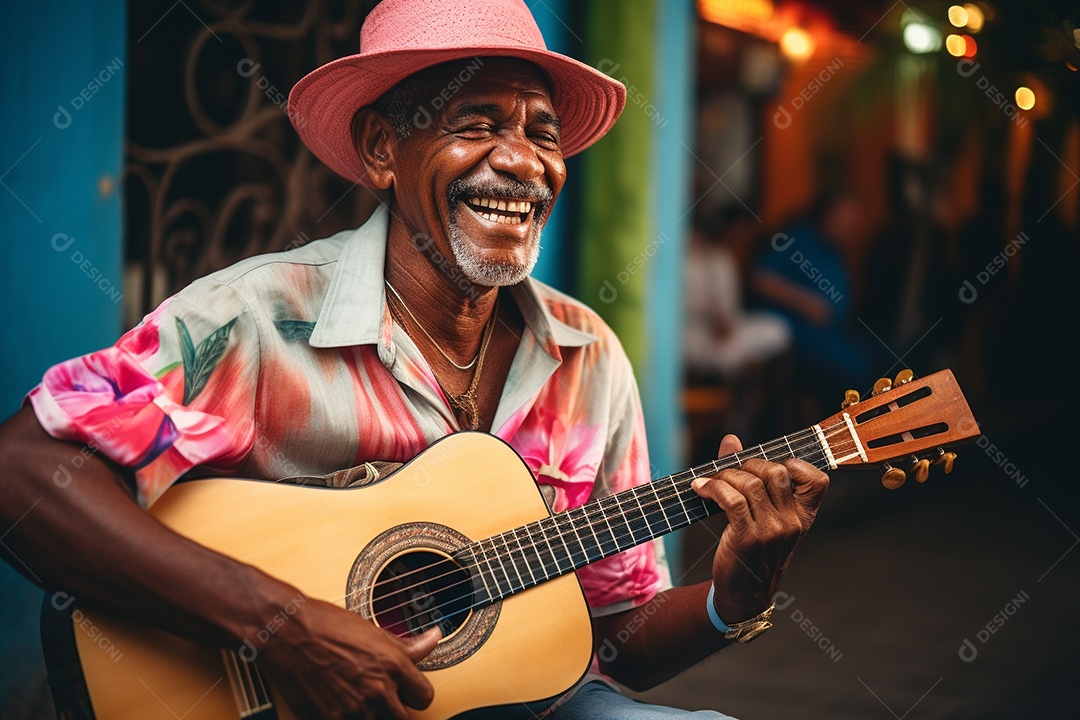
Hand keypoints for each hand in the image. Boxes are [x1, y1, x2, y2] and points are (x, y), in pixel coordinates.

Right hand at [259, 596, 439, 718]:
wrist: (288, 634)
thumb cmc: (327, 626)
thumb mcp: (374, 631)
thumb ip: (408, 645)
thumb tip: (434, 638)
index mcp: (393, 665)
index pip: (424, 697)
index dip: (415, 693)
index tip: (405, 690)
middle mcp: (378, 690)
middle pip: (403, 718)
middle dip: (394, 708)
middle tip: (380, 697)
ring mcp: (355, 709)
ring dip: (372, 716)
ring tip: (358, 699)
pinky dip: (349, 719)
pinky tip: (342, 707)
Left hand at [690, 434, 828, 623]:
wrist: (744, 592)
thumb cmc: (751, 548)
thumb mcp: (759, 514)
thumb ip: (748, 475)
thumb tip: (731, 439)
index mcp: (803, 515)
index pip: (816, 479)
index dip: (794, 464)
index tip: (766, 469)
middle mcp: (793, 522)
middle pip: (775, 471)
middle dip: (746, 465)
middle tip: (728, 475)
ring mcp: (773, 531)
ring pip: (749, 483)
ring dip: (723, 476)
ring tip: (709, 483)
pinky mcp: (748, 538)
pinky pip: (731, 499)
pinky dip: (712, 488)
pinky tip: (700, 488)